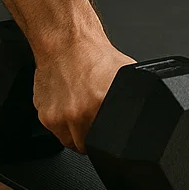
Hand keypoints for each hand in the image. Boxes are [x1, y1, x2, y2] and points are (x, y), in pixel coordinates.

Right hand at [31, 31, 135, 152]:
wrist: (66, 43)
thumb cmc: (93, 56)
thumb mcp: (125, 75)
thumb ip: (131, 98)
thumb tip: (143, 111)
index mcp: (100, 104)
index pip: (106, 142)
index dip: (108, 140)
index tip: (107, 132)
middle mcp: (79, 114)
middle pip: (86, 146)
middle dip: (90, 136)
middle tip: (93, 118)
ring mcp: (60, 117)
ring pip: (69, 141)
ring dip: (75, 132)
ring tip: (80, 111)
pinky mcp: (45, 116)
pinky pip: (55, 131)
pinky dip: (61, 123)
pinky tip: (67, 105)